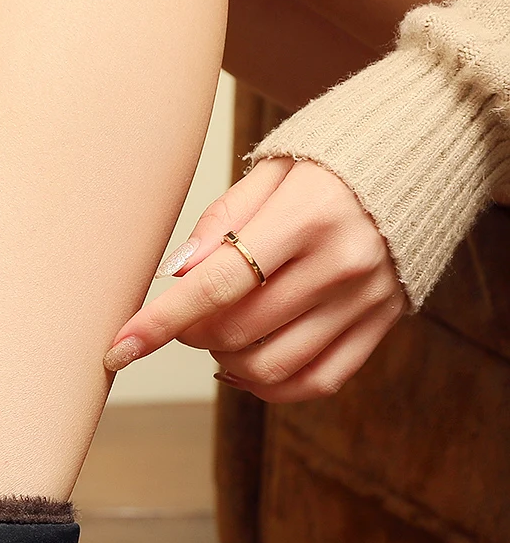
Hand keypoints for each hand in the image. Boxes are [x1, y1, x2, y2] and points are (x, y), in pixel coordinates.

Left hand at [105, 158, 407, 401]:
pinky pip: (315, 382)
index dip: (160, 323)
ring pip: (271, 368)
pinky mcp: (382, 324)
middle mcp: (344, 262)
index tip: (117, 349)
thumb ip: (220, 223)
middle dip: (191, 335)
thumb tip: (174, 277)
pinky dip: (268, 386)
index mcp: (311, 214)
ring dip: (225, 363)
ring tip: (217, 336)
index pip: (217, 285)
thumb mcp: (272, 171)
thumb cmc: (330, 162)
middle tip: (184, 317)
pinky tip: (246, 362)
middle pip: (238, 332)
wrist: (424, 156)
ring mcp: (367, 300)